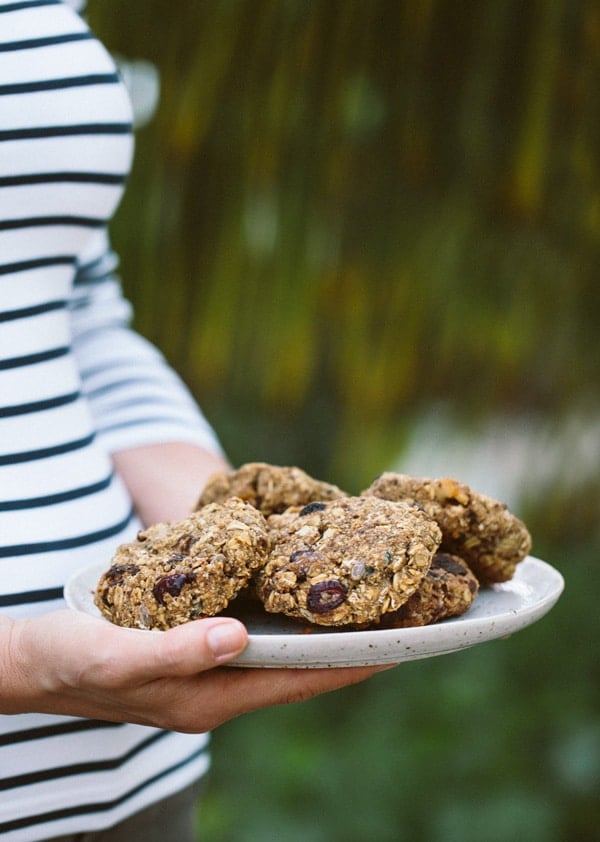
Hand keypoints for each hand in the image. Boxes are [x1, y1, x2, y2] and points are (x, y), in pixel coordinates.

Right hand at [1, 611, 387, 731]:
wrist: (30, 662)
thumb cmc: (68, 660)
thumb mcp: (115, 655)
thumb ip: (174, 651)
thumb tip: (236, 637)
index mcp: (208, 698)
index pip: (297, 684)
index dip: (351, 665)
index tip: (401, 644)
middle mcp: (217, 690)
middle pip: (299, 673)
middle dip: (349, 651)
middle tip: (399, 620)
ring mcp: (207, 673)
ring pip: (280, 657)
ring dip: (321, 637)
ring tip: (363, 607)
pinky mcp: (194, 652)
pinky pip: (255, 640)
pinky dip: (285, 624)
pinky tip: (294, 600)